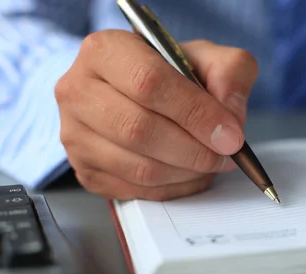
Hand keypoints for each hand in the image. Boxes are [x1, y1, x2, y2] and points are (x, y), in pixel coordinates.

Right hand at [55, 30, 258, 199]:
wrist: (134, 95)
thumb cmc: (168, 74)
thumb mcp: (206, 57)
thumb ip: (229, 71)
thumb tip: (231, 113)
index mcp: (105, 50)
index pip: (148, 82)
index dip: (195, 113)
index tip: (229, 134)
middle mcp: (78, 90)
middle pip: (140, 129)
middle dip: (195, 149)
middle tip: (226, 154)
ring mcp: (75, 135)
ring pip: (140, 167)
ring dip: (187, 172)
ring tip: (212, 162)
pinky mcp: (86, 172)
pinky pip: (137, 191)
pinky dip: (175, 188)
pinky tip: (191, 174)